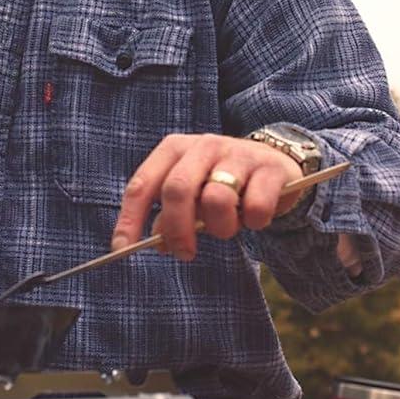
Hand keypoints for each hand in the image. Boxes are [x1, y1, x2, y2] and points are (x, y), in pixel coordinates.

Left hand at [112, 134, 302, 261]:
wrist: (276, 165)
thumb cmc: (223, 183)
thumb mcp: (193, 195)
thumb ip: (170, 216)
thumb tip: (157, 242)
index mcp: (175, 149)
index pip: (143, 184)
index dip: (130, 218)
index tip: (122, 247)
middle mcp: (204, 145)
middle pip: (177, 189)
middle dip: (177, 228)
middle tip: (185, 252)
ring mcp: (238, 154)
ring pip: (217, 199)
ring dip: (221, 227)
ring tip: (228, 227)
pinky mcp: (269, 169)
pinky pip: (256, 207)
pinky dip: (254, 222)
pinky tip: (256, 217)